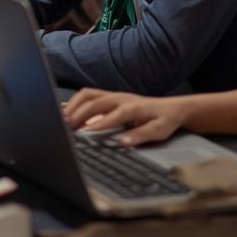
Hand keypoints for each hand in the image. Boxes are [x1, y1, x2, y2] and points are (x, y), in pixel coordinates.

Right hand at [61, 88, 189, 146]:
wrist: (172, 108)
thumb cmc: (165, 120)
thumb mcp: (159, 131)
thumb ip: (140, 136)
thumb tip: (122, 142)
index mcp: (133, 107)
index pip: (112, 115)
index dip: (98, 124)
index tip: (85, 135)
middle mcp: (121, 98)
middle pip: (95, 101)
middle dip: (79, 114)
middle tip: (67, 128)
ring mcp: (114, 96)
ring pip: (88, 95)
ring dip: (74, 105)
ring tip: (63, 120)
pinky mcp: (110, 97)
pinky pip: (89, 95)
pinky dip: (75, 102)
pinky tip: (65, 111)